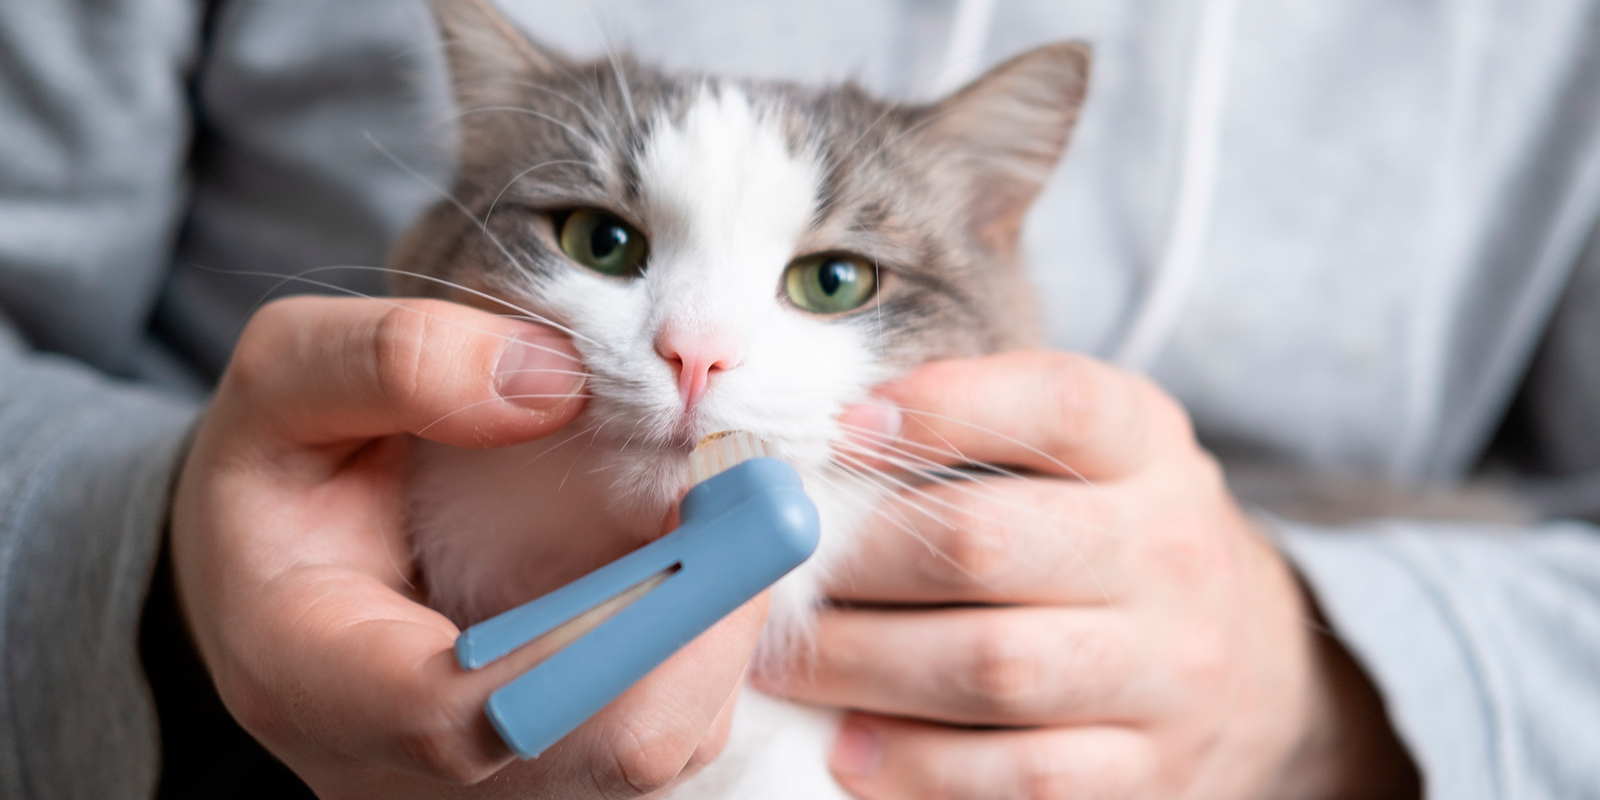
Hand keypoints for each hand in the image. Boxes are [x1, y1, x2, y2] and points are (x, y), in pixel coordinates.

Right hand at [170, 296, 764, 798]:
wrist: (272, 569)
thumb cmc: (278, 476)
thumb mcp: (283, 380)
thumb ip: (392, 360)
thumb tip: (558, 380)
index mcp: (313, 677)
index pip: (464, 713)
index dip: (608, 627)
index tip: (710, 507)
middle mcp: (403, 770)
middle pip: (605, 751)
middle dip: (707, 618)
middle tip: (758, 490)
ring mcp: (487, 788)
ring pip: (659, 750)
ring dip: (720, 627)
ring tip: (730, 511)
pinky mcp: (553, 772)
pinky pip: (669, 731)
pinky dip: (708, 644)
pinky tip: (701, 557)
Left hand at [759, 352, 1417, 798]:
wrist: (1245, 655)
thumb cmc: (1109, 532)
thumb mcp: (1078, 448)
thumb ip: (975, 421)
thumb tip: (830, 431)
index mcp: (1149, 446)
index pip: (1056, 405)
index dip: (938, 411)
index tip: (839, 431)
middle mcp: (1172, 552)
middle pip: (986, 544)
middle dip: (856, 562)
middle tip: (778, 576)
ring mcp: (1170, 671)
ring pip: (992, 668)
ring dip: (862, 667)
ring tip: (786, 664)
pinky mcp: (1150, 771)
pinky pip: (1022, 779)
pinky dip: (918, 767)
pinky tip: (852, 745)